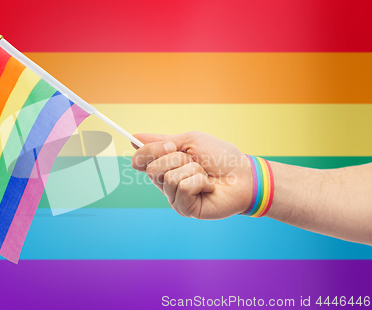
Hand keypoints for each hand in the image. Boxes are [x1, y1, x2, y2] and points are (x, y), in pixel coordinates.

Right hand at [131, 132, 252, 218]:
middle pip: (153, 169)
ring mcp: (174, 197)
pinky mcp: (184, 209)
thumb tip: (133, 137)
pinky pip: (183, 188)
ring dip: (193, 170)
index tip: (170, 145)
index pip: (140, 160)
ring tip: (205, 175)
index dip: (150, 150)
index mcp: (164, 166)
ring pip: (170, 178)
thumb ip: (161, 141)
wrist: (243, 174)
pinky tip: (209, 187)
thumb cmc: (220, 157)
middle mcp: (165, 183)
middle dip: (178, 159)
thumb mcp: (189, 141)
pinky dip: (200, 182)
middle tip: (195, 162)